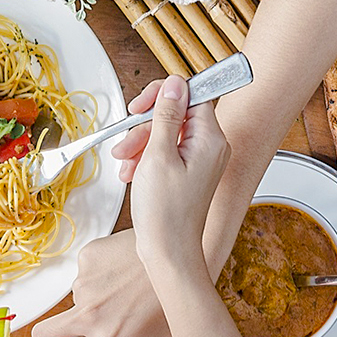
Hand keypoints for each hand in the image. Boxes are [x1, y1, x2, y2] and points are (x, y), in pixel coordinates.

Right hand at [30, 230, 186, 336]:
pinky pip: (85, 272)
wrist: (179, 253)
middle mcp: (90, 316)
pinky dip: (98, 275)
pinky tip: (122, 271)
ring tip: (122, 293)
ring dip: (89, 302)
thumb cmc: (178, 297)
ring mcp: (84, 286)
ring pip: (75, 300)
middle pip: (43, 335)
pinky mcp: (86, 260)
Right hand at [128, 74, 229, 273]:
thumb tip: (175, 83)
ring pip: (166, 134)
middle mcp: (210, 147)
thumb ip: (166, 116)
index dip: (163, 95)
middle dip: (145, 127)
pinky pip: (166, 152)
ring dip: (140, 144)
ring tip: (125, 165)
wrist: (168, 252)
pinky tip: (132, 173)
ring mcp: (200, 161)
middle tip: (126, 145)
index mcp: (210, 139)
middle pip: (175, 115)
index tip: (140, 107)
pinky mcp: (188, 173)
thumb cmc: (166, 214)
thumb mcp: (158, 156)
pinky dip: (146, 158)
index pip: (192, 94)